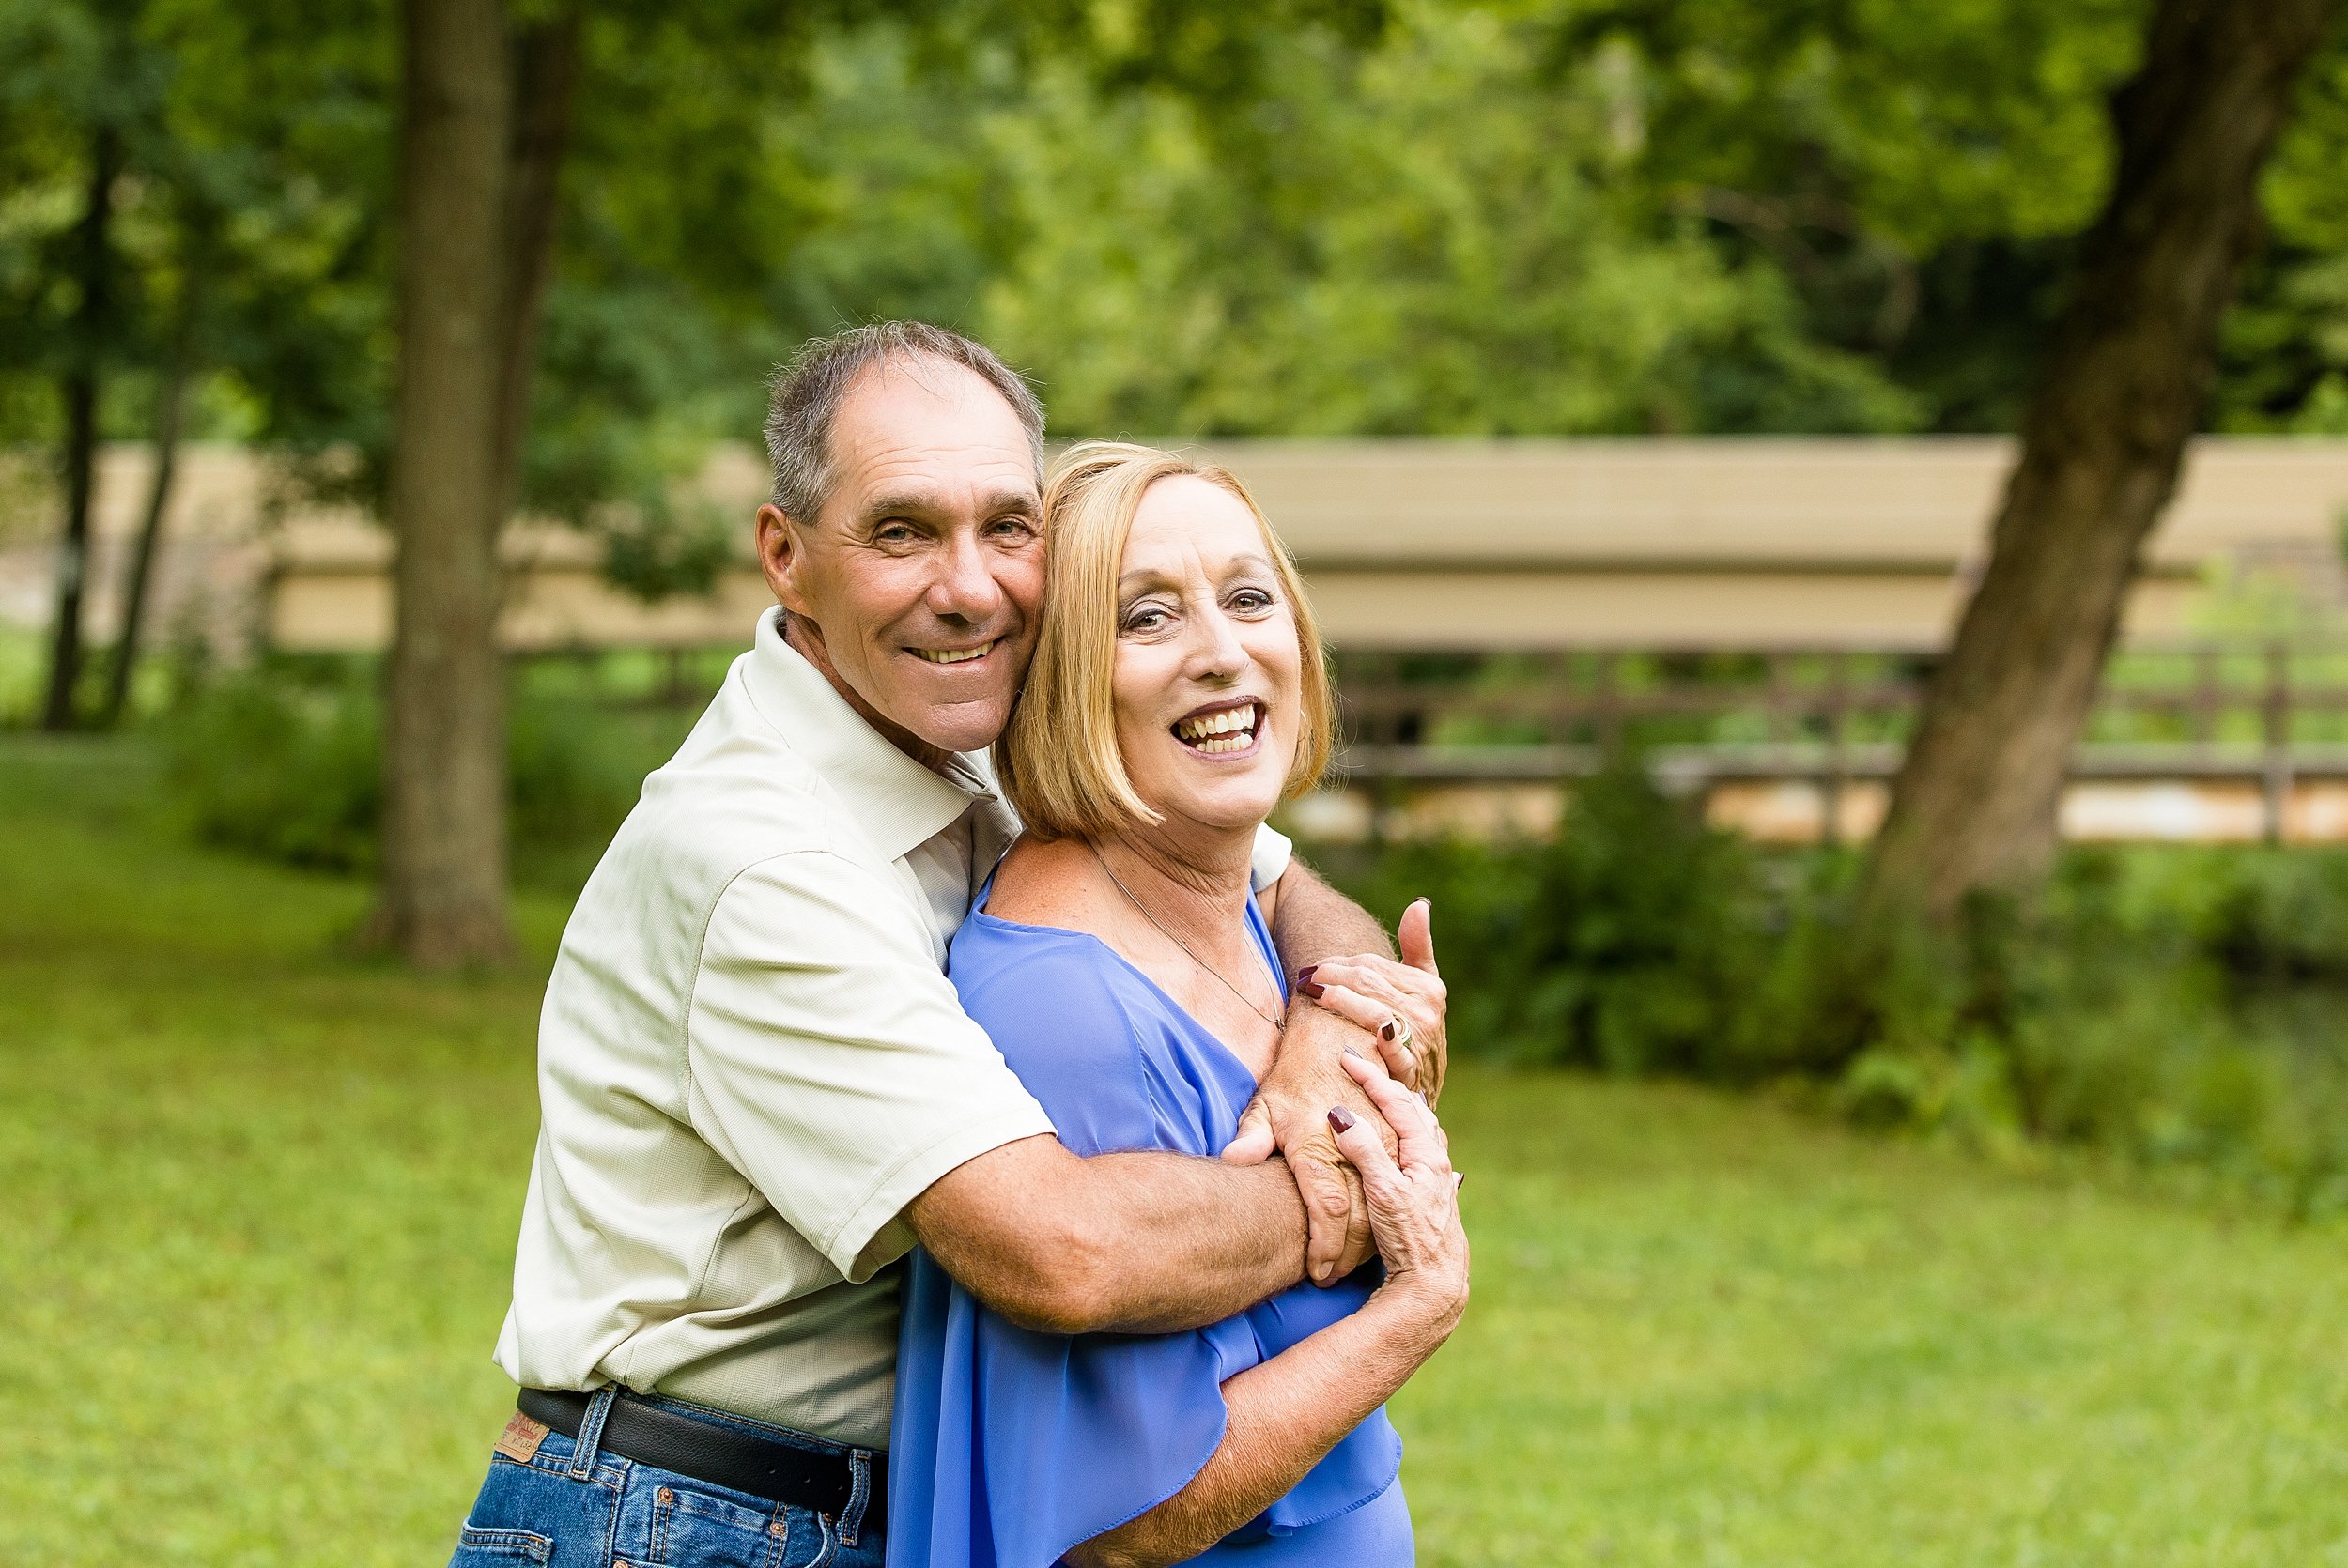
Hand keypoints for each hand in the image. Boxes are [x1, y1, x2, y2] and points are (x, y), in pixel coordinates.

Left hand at [1221, 1003, 1388, 1285]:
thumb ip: (1251, 1137)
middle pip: (1358, 1218)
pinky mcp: (1401, 1134)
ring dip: (1370, 1239)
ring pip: (1383, 1203)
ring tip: (1353, 1266)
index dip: (1324, 1249)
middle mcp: (1353, 1144)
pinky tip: (1380, 1232)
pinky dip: (1390, 1210)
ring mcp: (1381, 1140)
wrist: (1340, 1029)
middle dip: (1347, 1256)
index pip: (1326, 1210)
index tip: (1316, 1273)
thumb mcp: (1267, 1102)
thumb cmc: (1295, 1071)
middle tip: (1332, 1279)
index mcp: (1317, 1143)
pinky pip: (1401, 1181)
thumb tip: (1232, 1163)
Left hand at [1295, 898, 1447, 1102]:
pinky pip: (1386, 1046)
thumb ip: (1418, 947)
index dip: (1339, 964)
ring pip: (1370, 1007)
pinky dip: (1367, 1037)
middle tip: (1304, 978)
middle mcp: (1427, 1010)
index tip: (1315, 968)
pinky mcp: (1410, 1069)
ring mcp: (1419, 1039)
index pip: (1372, 964)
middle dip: (1331, 977)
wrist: (1423, 1090)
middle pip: (1367, 981)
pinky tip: (1341, 1025)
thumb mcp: (1423, 990)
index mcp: (1429, 987)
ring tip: (1308, 993)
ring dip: (1336, 998)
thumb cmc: (1416, 1034)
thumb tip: (1419, 904)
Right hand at [1326, 1050, 1468, 1336]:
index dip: (1371, 1078)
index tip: (1348, 1057)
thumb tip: (1343, 1116)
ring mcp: (1437, 1179)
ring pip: (1422, 1130)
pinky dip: (1410, 1133)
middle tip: (1372, 1064)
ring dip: (1404, 1108)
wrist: (1436, 1285)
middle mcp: (1436, 1162)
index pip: (1397, 1102)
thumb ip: (1364, 1152)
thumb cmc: (1411, 1240)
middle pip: (1415, 1110)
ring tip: (1394, 1094)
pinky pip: (1422, 1149)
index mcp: (1426, 1154)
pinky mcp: (1432, 1197)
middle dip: (1391, 1084)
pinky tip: (1411, 1144)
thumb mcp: (1383, 1193)